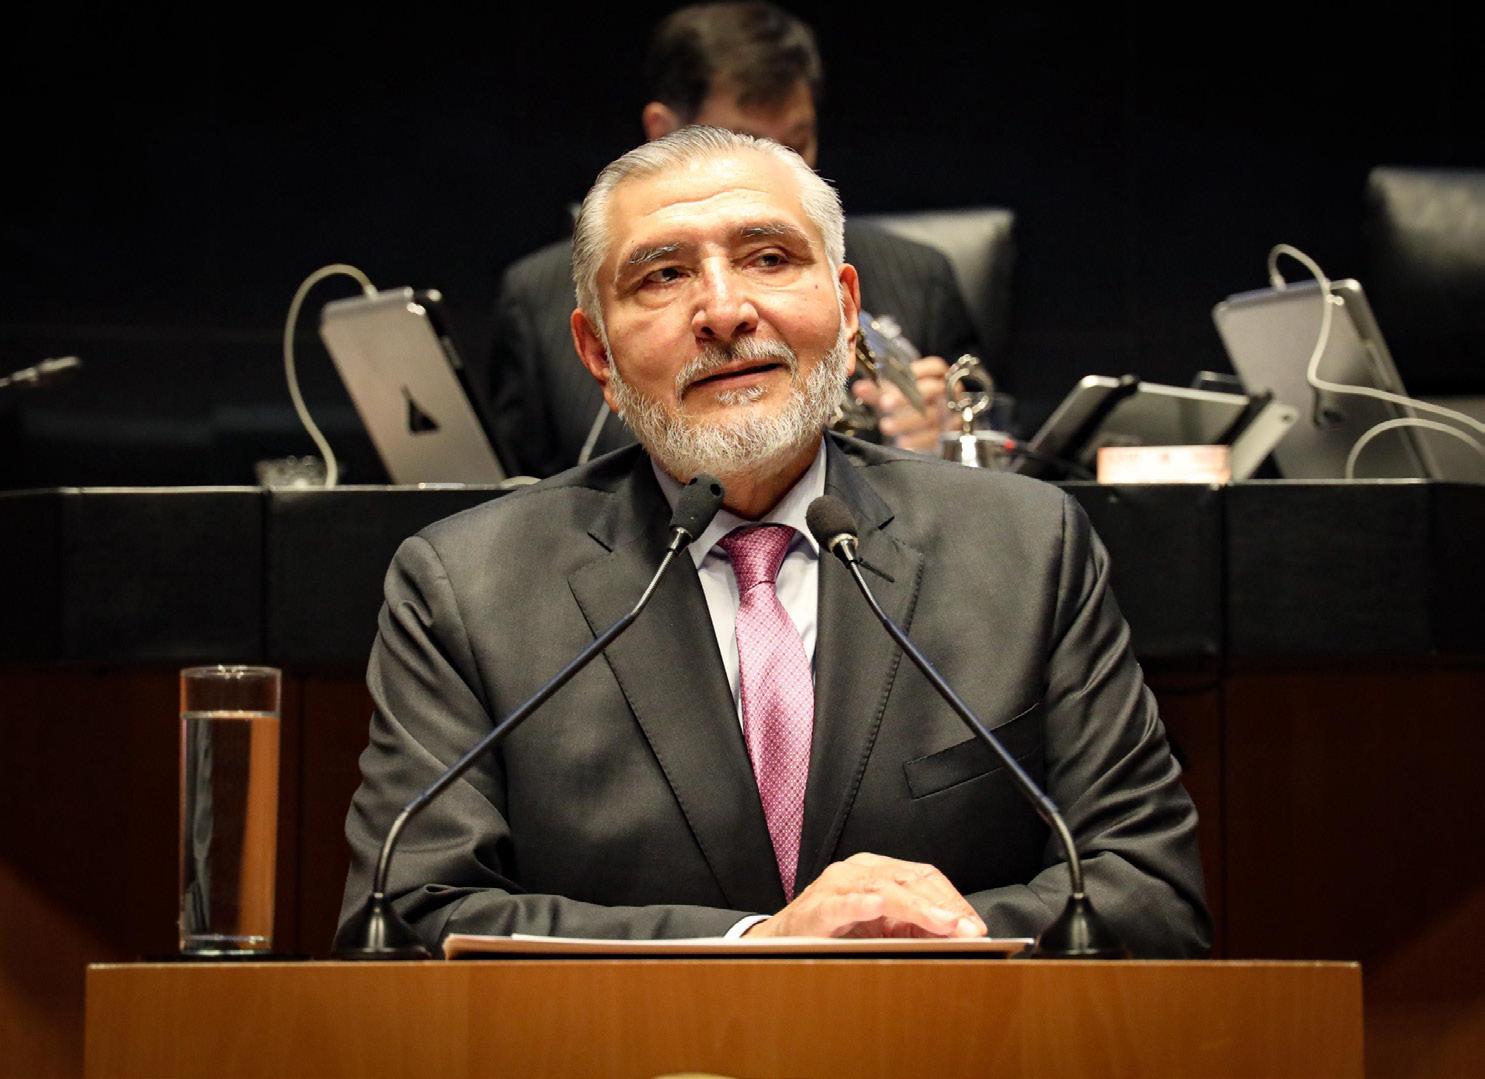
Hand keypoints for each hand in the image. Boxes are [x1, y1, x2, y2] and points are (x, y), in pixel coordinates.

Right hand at [743, 852, 987, 938]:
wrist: (780, 942)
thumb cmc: (833, 934)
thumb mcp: (881, 930)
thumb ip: (915, 930)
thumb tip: (958, 940)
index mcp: (879, 872)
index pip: (925, 878)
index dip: (953, 901)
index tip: (976, 927)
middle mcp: (860, 870)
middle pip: (912, 880)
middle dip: (945, 907)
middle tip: (969, 930)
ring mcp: (839, 884)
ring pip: (886, 889)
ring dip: (919, 908)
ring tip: (944, 924)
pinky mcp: (819, 905)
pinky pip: (845, 903)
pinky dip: (863, 904)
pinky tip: (880, 908)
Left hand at [852, 356, 953, 453]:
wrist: (923, 435)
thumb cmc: (907, 408)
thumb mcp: (892, 397)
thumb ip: (877, 392)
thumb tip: (858, 387)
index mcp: (937, 378)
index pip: (935, 367)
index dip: (917, 370)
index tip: (895, 378)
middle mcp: (948, 395)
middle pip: (932, 390)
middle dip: (907, 396)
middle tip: (885, 404)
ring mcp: (950, 415)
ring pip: (931, 416)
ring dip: (906, 421)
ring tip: (886, 426)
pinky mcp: (949, 437)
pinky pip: (935, 438)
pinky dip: (917, 441)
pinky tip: (901, 443)